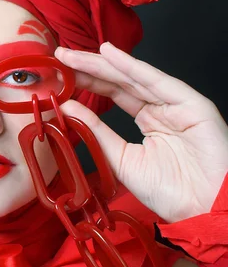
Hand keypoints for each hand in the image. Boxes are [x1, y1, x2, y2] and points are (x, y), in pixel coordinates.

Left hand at [54, 42, 227, 222]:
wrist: (204, 211)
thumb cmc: (171, 192)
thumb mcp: (122, 159)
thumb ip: (96, 131)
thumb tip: (68, 107)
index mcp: (149, 120)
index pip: (113, 93)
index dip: (88, 81)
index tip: (62, 73)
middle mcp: (161, 107)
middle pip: (120, 80)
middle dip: (90, 67)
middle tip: (61, 56)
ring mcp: (176, 104)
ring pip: (133, 77)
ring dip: (102, 63)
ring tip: (75, 55)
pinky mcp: (191, 104)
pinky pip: (156, 81)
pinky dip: (131, 66)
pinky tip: (108, 54)